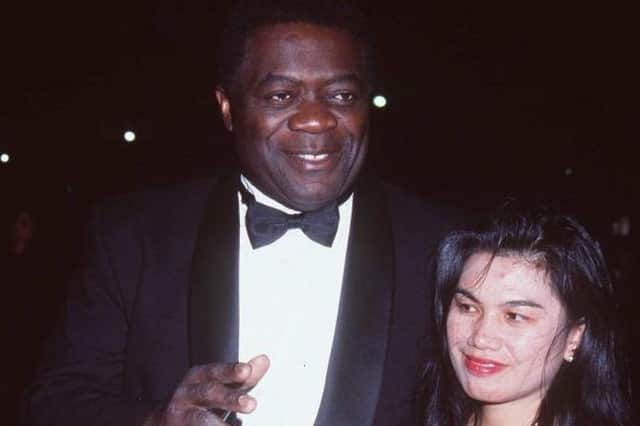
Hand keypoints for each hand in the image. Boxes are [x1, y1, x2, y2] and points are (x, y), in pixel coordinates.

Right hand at [144, 354, 269, 424]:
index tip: (247, 370)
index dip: (231, 371)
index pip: (217, 372)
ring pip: (199, 419)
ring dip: (218, 425)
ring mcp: (180, 415)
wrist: (162, 421)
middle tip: (251, 404)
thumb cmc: (198, 401)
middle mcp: (186, 394)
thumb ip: (240, 377)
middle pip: (209, 393)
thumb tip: (264, 360)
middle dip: (231, 398)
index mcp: (198, 377)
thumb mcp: (218, 385)